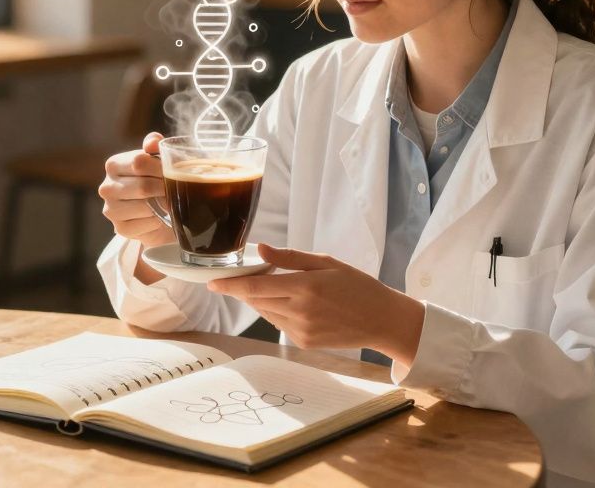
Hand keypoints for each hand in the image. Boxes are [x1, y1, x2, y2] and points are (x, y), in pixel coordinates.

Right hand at [99, 132, 171, 284]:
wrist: (156, 209)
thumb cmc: (156, 179)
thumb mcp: (157, 158)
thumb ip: (154, 144)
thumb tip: (152, 143)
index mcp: (113, 164)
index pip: (139, 162)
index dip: (161, 167)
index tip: (174, 171)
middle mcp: (107, 186)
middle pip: (143, 186)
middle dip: (165, 188)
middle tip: (176, 189)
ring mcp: (111, 209)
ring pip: (144, 207)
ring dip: (162, 205)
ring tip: (169, 201)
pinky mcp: (120, 228)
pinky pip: (145, 224)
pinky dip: (158, 221)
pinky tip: (160, 216)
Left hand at [207, 244, 424, 365]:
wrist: (383, 321)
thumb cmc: (358, 286)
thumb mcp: (327, 262)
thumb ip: (290, 258)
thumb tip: (260, 250)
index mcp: (305, 288)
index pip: (255, 288)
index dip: (229, 286)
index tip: (211, 282)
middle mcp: (300, 312)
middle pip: (256, 301)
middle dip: (246, 289)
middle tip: (248, 276)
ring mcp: (301, 331)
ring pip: (266, 313)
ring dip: (262, 300)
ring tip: (279, 287)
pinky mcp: (304, 344)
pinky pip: (279, 325)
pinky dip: (278, 312)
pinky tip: (296, 305)